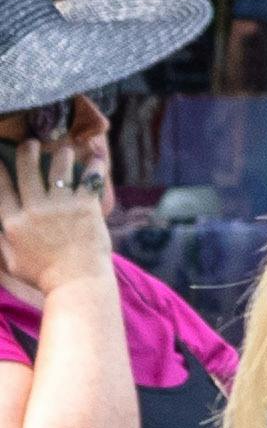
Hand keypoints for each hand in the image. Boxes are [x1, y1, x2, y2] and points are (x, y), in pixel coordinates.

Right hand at [0, 112, 113, 298]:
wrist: (77, 283)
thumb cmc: (44, 277)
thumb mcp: (11, 262)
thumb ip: (1, 241)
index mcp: (13, 223)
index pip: (1, 188)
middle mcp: (33, 209)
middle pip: (26, 171)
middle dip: (27, 152)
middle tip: (30, 143)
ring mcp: (60, 206)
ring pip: (57, 169)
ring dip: (60, 154)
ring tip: (64, 148)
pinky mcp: (85, 207)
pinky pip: (89, 179)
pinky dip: (93, 166)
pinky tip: (96, 157)